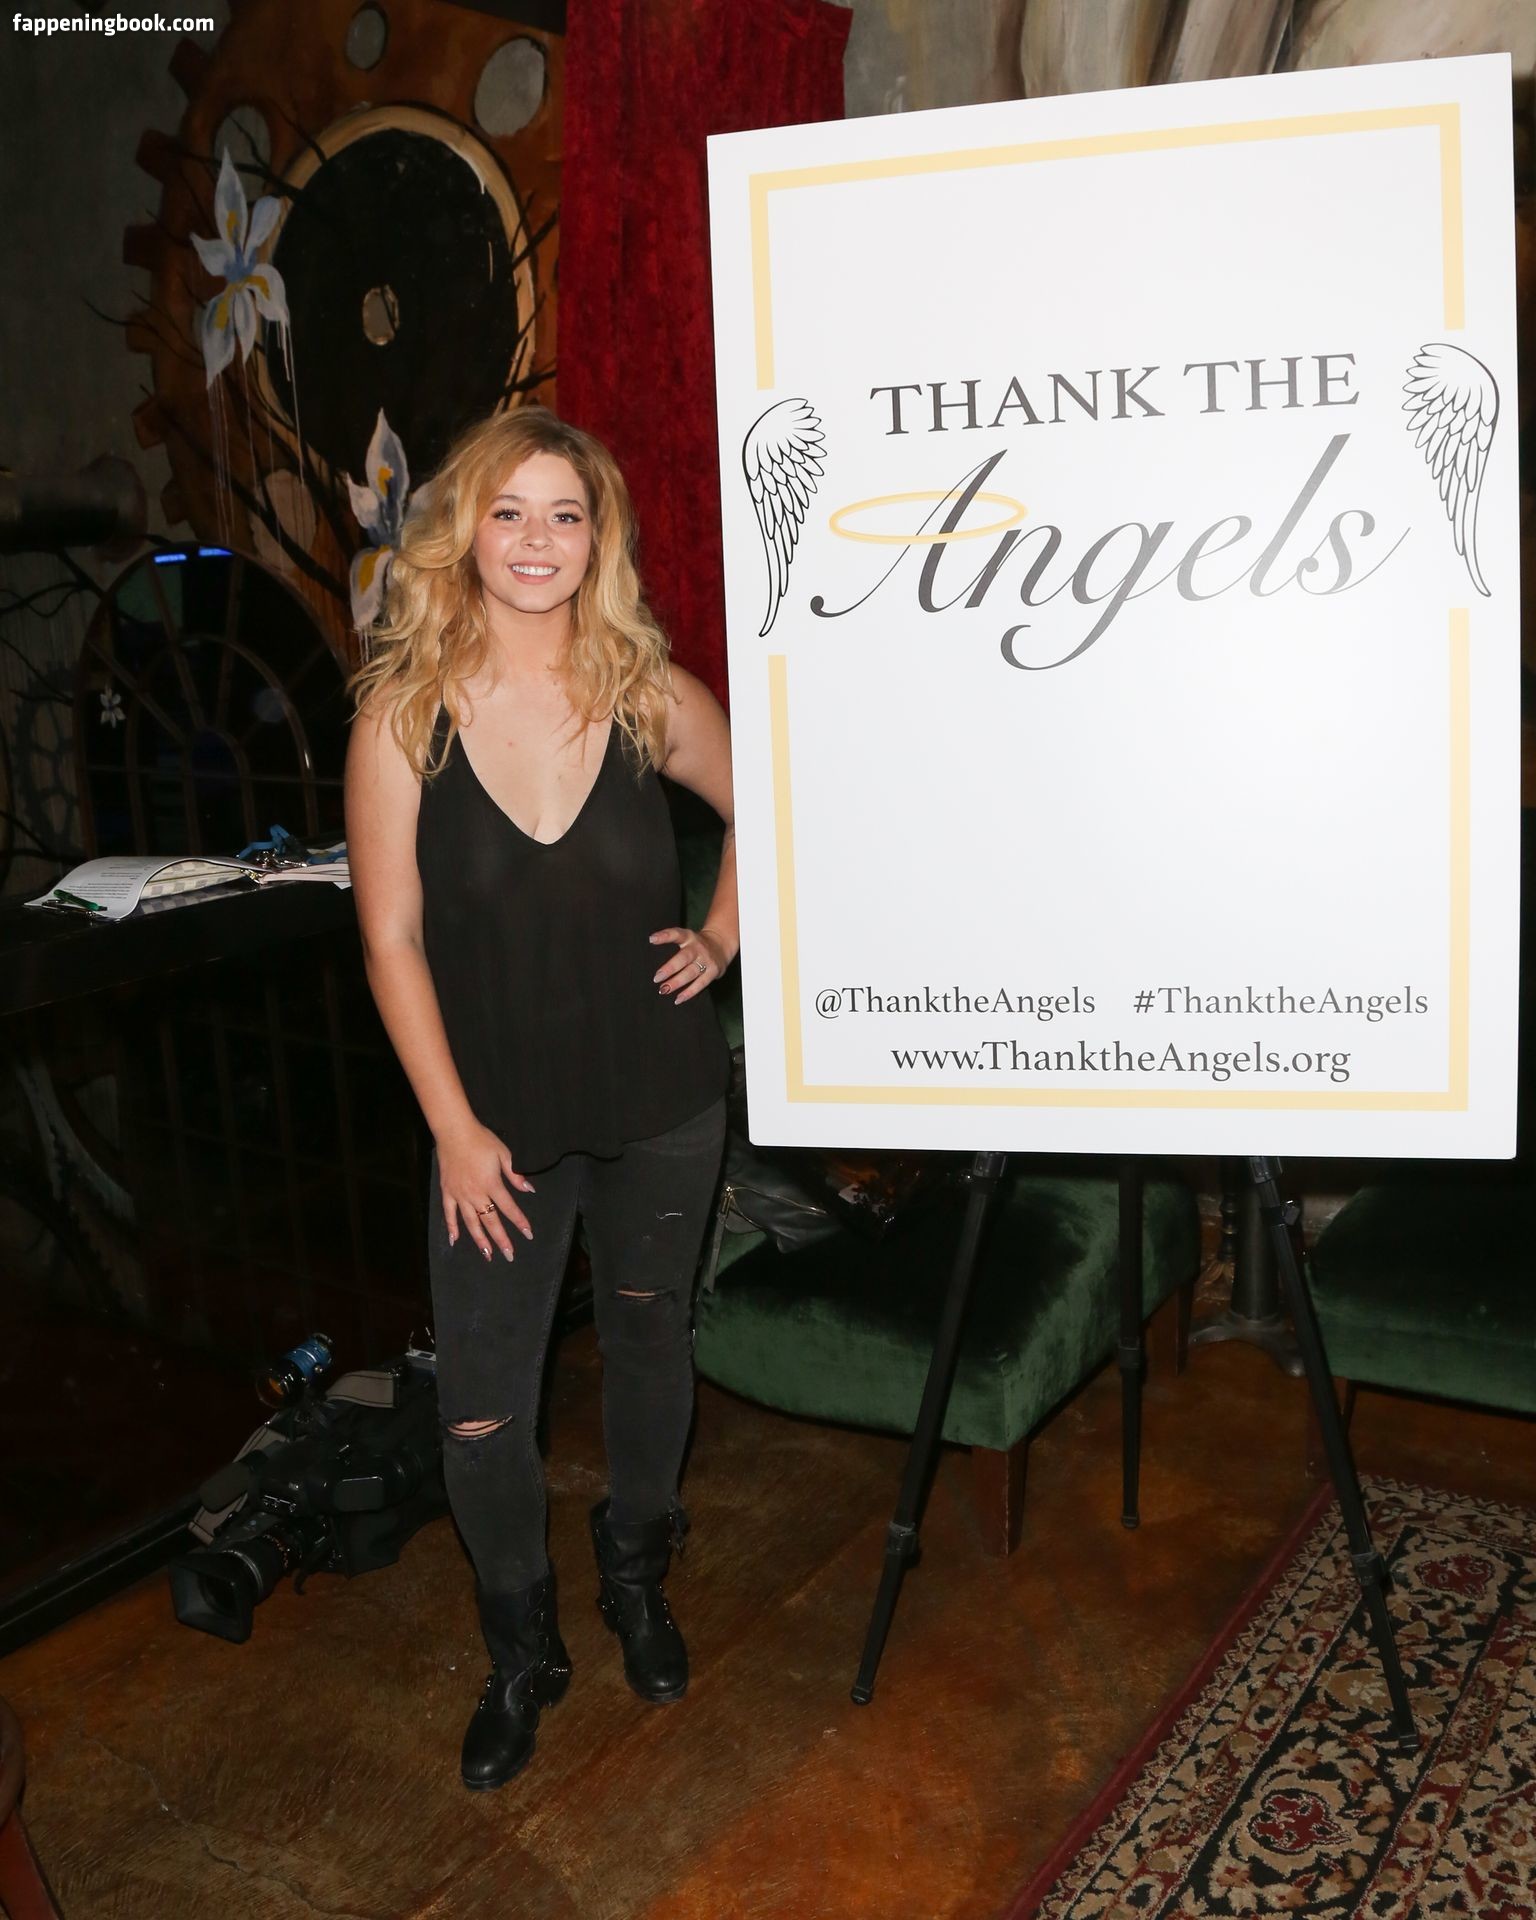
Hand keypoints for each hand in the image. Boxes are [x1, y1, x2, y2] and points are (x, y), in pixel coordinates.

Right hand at [436, 1118, 534, 1260]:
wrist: (454, 1132)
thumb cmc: (481, 1140)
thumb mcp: (504, 1154)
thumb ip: (515, 1174)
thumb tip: (529, 1189)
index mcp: (491, 1184)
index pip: (509, 1208)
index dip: (520, 1222)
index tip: (528, 1234)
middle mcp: (476, 1194)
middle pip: (491, 1221)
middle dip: (501, 1239)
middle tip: (509, 1255)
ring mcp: (460, 1195)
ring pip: (471, 1222)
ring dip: (480, 1239)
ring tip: (487, 1254)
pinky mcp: (447, 1192)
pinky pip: (449, 1214)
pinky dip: (452, 1227)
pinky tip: (455, 1240)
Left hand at [650, 924, 731, 1004]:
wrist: (721, 945)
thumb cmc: (695, 945)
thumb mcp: (686, 938)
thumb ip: (672, 942)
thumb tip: (650, 951)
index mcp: (689, 937)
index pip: (676, 934)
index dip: (664, 936)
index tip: (651, 939)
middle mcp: (698, 948)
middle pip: (683, 958)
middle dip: (670, 968)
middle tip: (656, 978)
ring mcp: (706, 960)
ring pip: (690, 973)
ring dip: (676, 983)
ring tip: (664, 990)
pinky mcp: (713, 971)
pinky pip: (700, 984)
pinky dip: (689, 993)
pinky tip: (678, 999)